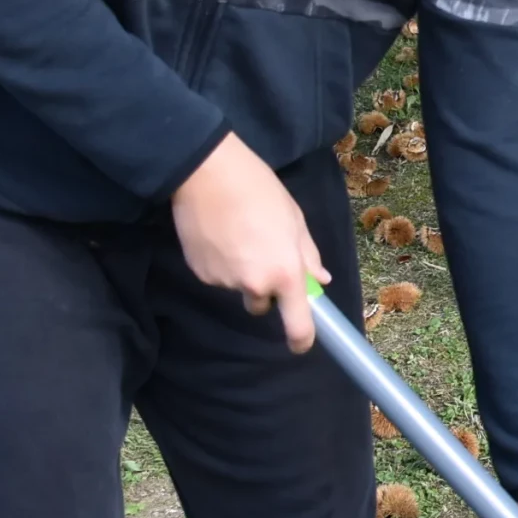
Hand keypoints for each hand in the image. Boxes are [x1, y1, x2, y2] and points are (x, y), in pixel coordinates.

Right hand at [171, 132, 330, 350]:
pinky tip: (218, 236)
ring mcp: (223, 281)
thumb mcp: (294, 220)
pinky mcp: (199, 273)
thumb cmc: (259, 191)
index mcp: (285, 273)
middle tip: (262, 254)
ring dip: (241, 273)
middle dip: (265, 289)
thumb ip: (307, 255)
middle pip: (261, 305)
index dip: (301, 340)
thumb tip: (319, 280)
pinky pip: (217, 277)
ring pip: (238, 288)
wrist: (206, 173)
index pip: (297, 325)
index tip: (301, 344)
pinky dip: (220, 264)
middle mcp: (254, 285)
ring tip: (237, 236)